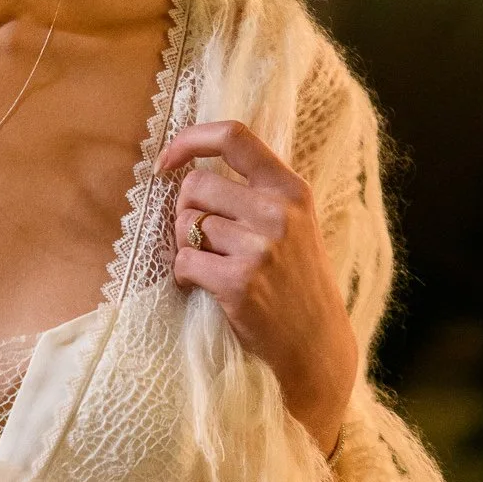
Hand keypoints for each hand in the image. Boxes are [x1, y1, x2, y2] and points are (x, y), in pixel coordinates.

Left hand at [157, 119, 357, 457]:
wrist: (315, 344)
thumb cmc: (295, 281)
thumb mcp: (293, 224)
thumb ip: (255, 192)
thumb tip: (188, 165)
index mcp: (291, 189)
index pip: (234, 137)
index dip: (190, 140)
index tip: (167, 161)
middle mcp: (279, 212)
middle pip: (196, 186)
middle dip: (185, 213)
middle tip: (202, 241)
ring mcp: (260, 247)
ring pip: (186, 225)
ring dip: (185, 246)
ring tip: (210, 266)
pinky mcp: (239, 282)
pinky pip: (184, 261)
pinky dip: (184, 275)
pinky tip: (204, 286)